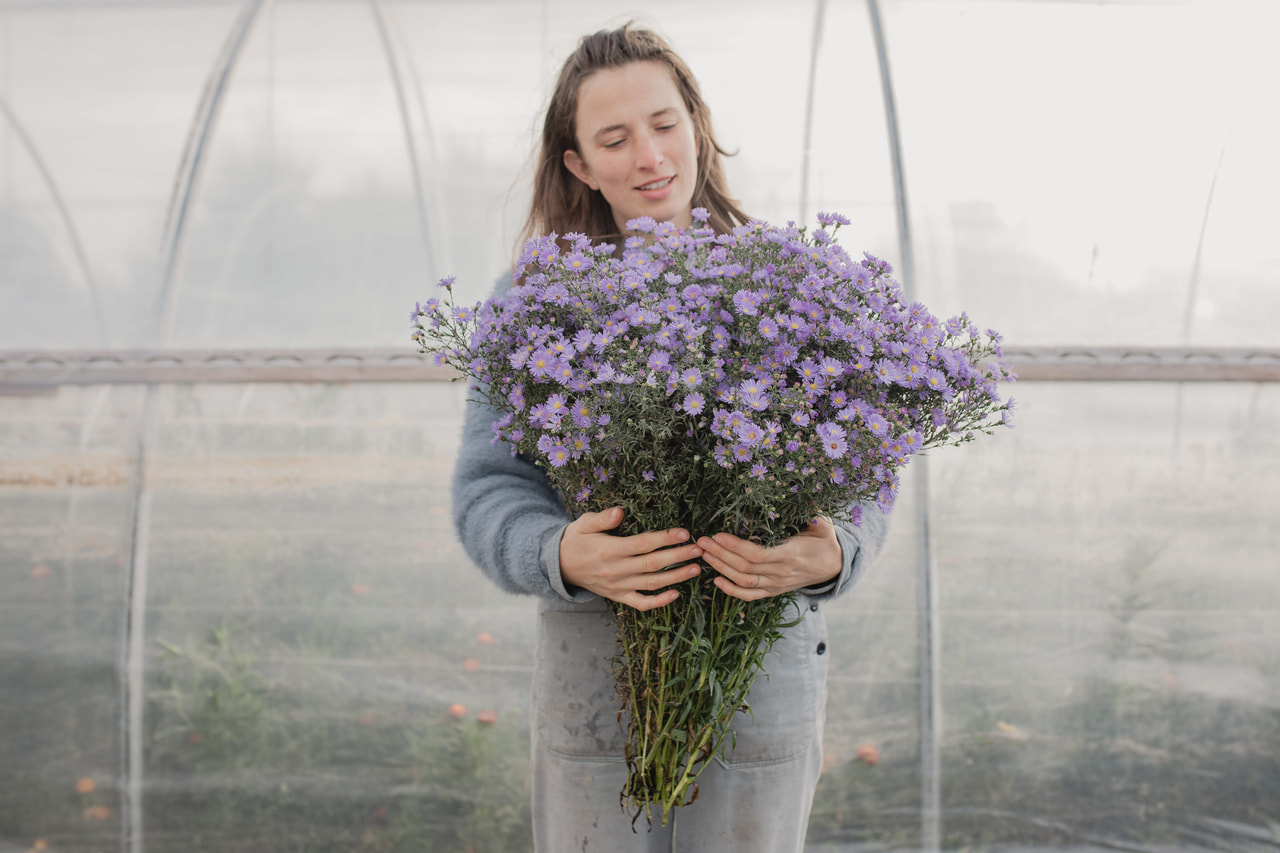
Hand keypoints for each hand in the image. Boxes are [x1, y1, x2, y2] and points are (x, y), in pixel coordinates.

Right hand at [559, 507, 702, 610]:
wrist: (559, 566)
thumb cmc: (575, 540)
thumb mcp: (583, 524)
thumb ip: (602, 518)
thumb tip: (620, 511)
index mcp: (609, 550)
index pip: (643, 544)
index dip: (665, 538)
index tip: (684, 533)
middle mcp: (616, 570)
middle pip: (653, 564)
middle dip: (678, 557)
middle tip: (699, 550)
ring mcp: (619, 586)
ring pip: (652, 584)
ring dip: (676, 577)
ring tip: (696, 569)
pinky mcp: (618, 596)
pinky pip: (641, 603)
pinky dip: (659, 602)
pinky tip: (676, 594)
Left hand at [696, 517, 841, 600]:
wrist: (835, 566)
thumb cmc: (824, 540)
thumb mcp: (821, 522)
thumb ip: (810, 509)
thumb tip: (798, 489)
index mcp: (791, 554)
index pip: (758, 554)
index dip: (736, 547)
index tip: (718, 534)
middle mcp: (782, 572)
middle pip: (745, 568)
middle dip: (720, 554)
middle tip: (701, 541)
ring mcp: (777, 585)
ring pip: (744, 582)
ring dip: (721, 569)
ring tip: (704, 554)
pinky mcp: (773, 591)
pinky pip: (749, 596)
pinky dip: (731, 591)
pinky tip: (716, 580)